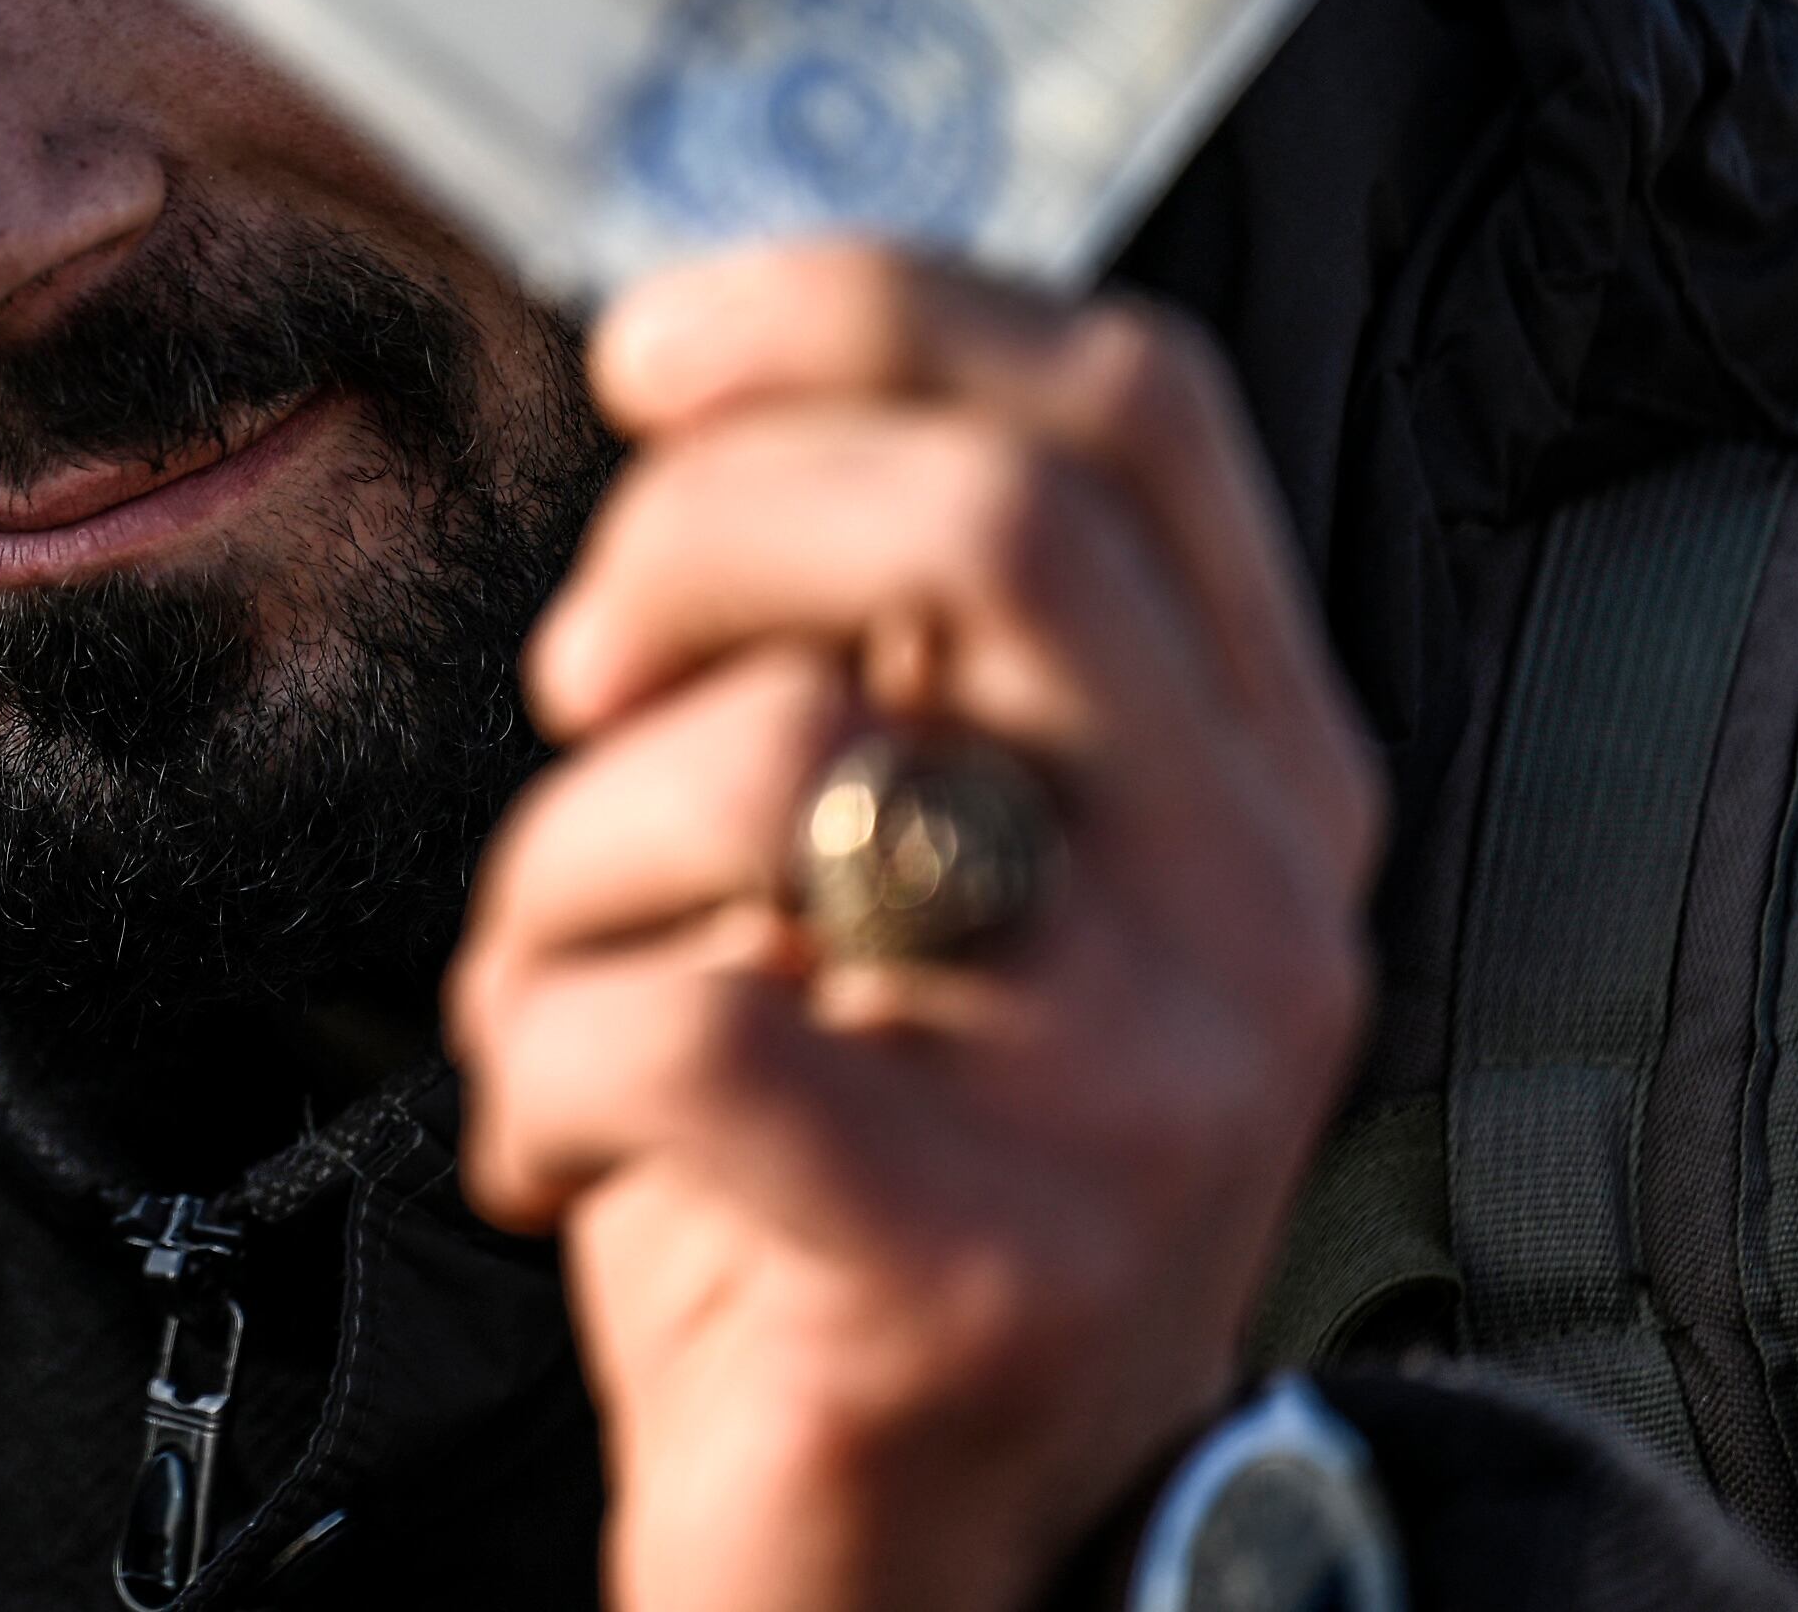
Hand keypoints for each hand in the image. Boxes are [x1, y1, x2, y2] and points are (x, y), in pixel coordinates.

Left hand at [444, 242, 1381, 1611]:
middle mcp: (1252, 910)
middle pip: (985, 521)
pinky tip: (559, 1128)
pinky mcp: (989, 1272)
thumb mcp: (930, 854)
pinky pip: (684, 1030)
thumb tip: (717, 396)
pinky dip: (540, 1049)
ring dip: (570, 846)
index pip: (1124, 403)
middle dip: (702, 529)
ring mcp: (1147, 1098)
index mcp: (1256, 768)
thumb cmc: (866, 1162)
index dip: (866, 309)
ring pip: (794, 765)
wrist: (914, 1540)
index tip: (656, 347)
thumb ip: (900, 644)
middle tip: (588, 661)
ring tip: (560, 964)